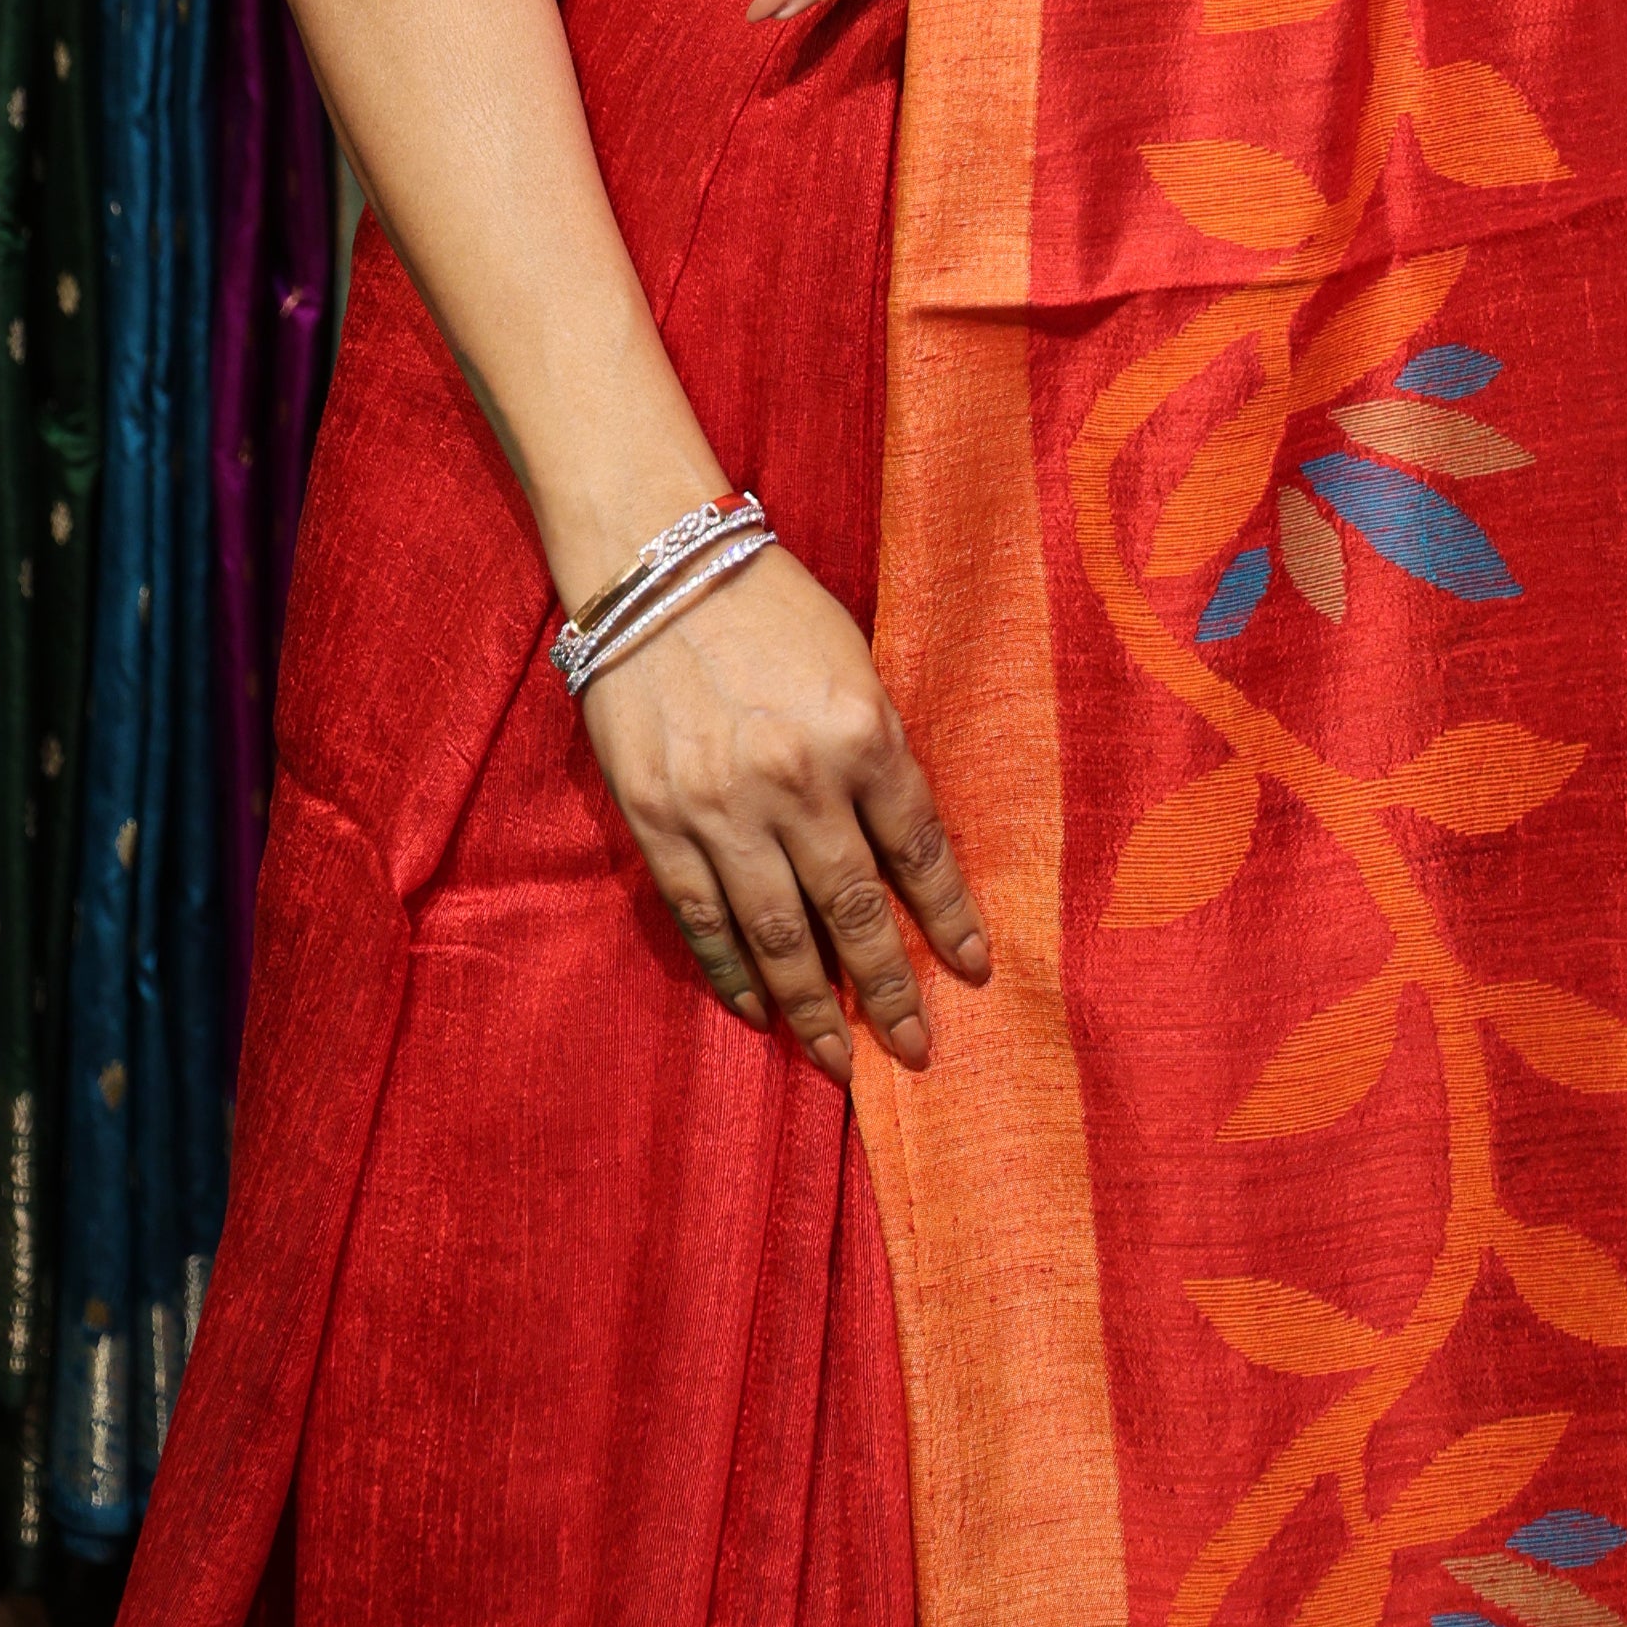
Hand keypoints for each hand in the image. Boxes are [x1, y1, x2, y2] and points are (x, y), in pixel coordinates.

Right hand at [577, 536, 991, 1078]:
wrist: (654, 565)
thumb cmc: (767, 604)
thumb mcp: (851, 661)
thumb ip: (875, 752)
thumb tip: (901, 847)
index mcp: (860, 730)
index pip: (919, 849)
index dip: (950, 919)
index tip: (972, 971)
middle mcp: (798, 779)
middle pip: (855, 911)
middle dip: (890, 991)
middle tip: (915, 1049)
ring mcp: (722, 807)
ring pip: (779, 936)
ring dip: (814, 1008)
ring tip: (841, 1061)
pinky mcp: (658, 819)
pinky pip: (703, 920)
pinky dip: (733, 972)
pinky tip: (759, 1010)